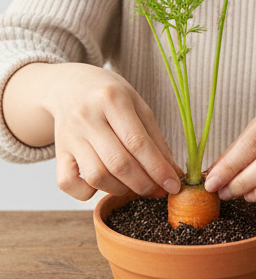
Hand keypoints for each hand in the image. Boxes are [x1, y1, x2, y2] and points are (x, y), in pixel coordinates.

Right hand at [5, 62, 178, 200]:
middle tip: (159, 191)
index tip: (174, 185)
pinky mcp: (58, 152)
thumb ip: (157, 139)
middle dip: (144, 184)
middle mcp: (87, 118)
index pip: (138, 143)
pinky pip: (67, 183)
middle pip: (118, 163)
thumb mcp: (139, 106)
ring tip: (135, 185)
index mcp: (113, 100)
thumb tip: (174, 173)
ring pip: (96, 176)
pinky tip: (105, 183)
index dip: (158, 169)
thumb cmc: (111, 97)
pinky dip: (88, 192)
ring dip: (121, 189)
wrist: (70, 86)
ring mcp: (69, 136)